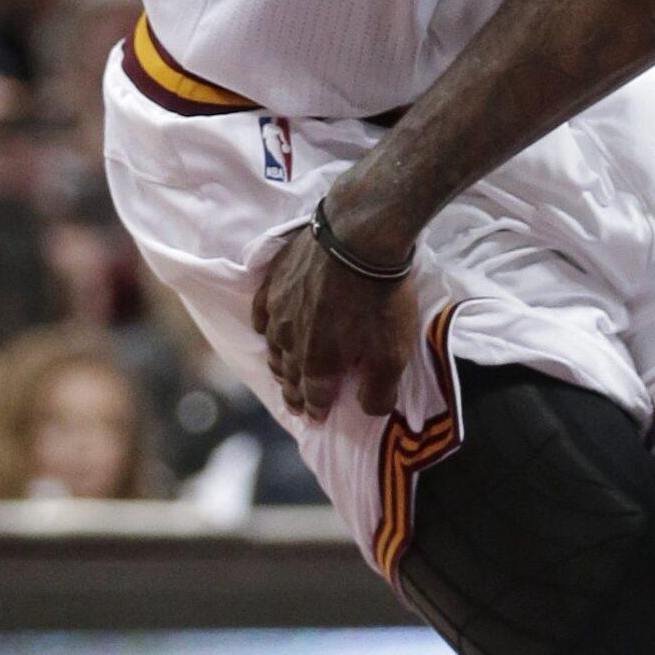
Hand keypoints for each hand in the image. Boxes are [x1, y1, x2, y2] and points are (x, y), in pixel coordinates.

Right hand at [251, 210, 417, 425]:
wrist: (360, 236)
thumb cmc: (380, 298)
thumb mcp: (393, 353)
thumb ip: (379, 391)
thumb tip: (369, 412)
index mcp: (316, 364)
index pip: (313, 397)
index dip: (316, 410)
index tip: (316, 418)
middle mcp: (289, 341)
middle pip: (288, 374)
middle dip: (294, 391)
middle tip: (297, 401)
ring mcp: (278, 309)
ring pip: (273, 346)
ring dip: (280, 361)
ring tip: (284, 370)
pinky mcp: (275, 279)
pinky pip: (262, 311)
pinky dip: (265, 325)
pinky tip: (268, 327)